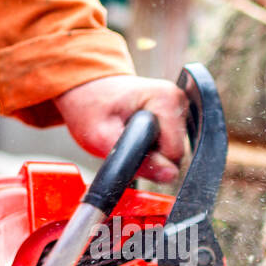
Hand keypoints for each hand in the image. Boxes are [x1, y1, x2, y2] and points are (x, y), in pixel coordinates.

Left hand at [54, 75, 187, 182]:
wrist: (87, 91)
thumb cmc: (92, 106)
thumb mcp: (103, 138)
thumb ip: (137, 160)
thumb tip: (169, 175)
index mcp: (166, 99)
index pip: (174, 153)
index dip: (151, 161)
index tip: (128, 147)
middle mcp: (177, 100)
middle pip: (176, 152)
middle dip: (151, 156)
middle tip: (125, 141)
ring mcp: (178, 106)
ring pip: (172, 150)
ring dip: (150, 151)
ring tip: (128, 136)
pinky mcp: (175, 114)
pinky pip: (168, 144)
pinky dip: (152, 145)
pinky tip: (135, 134)